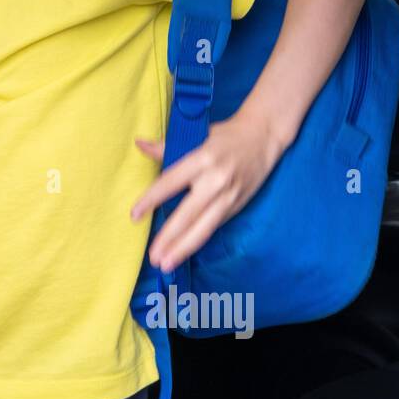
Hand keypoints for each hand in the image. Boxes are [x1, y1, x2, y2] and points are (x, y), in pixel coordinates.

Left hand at [129, 110, 286, 272]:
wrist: (264, 137)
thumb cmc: (226, 135)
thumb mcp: (197, 136)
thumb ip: (167, 147)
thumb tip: (139, 145)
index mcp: (202, 159)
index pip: (171, 182)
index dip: (152, 200)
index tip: (135, 215)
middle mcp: (216, 180)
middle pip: (188, 213)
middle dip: (169, 237)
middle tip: (153, 257)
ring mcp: (229, 196)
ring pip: (204, 227)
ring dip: (184, 248)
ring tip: (167, 263)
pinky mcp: (237, 206)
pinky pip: (214, 226)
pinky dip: (199, 240)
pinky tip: (184, 251)